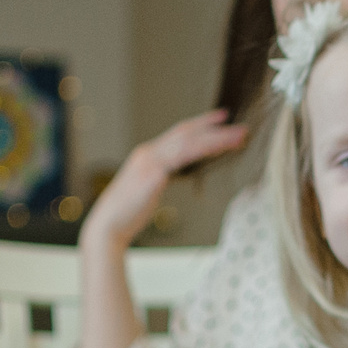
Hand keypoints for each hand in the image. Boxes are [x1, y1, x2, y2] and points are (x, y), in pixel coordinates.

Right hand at [79, 109, 245, 250]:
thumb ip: (162, 179)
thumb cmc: (127, 215)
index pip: (178, 134)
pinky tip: (221, 149)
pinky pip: (185, 156)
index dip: (200, 125)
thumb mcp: (148, 191)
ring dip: (217, 137)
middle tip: (239, 124)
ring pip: (189, 141)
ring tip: (240, 136)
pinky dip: (205, 149)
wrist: (108, 227)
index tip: (220, 119)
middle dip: (213, 126)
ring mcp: (150, 160)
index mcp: (147, 155)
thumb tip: (178, 175)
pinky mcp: (154, 172)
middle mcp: (148, 152)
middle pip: (186, 132)